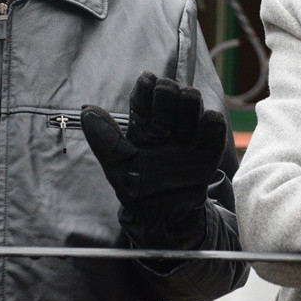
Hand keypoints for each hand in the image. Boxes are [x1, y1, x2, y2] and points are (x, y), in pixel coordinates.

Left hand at [80, 72, 227, 247]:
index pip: (145, 90)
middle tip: (163, 123)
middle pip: (171, 89)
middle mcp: (166, 122)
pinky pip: (214, 123)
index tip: (147, 87)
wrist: (163, 215)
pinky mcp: (208, 146)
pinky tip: (198, 140)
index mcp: (143, 123)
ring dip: (187, 111)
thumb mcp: (116, 164)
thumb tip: (86, 110)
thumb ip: (103, 137)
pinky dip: (209, 124)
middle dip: (167, 97)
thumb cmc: (136, 188)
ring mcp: (188, 132)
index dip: (146, 85)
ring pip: (193, 99)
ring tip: (180, 135)